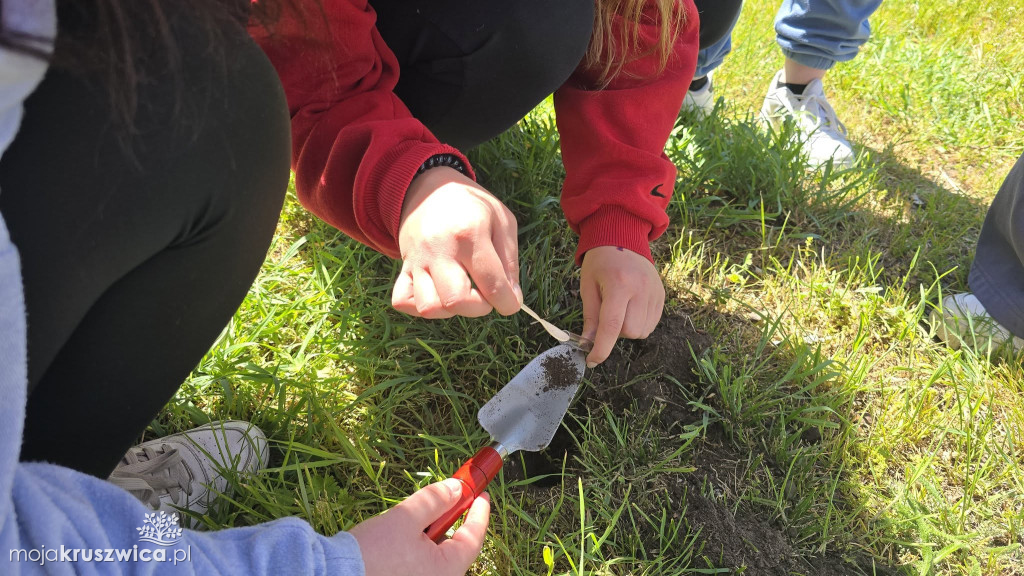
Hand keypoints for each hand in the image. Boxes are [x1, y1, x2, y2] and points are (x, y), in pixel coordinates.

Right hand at [350, 479, 490, 575]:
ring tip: (419, 516)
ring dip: (435, 533)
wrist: (336, 574)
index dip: (479, 513)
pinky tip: (406, 536)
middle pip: (456, 548)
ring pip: (438, 556)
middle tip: (451, 499)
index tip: (481, 495)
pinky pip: (423, 564)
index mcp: (447, 570)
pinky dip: (422, 547)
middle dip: (454, 521)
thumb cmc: (372, 551)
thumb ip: (434, 501)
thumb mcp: (405, 518)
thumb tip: (456, 489)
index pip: (474, 538)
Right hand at [393, 167, 520, 317]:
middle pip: (457, 301)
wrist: (428, 187)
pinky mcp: (403, 267)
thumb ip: (510, 259)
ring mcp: (418, 260)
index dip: (508, 303)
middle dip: (479, 309)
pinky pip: (402, 301)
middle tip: (485, 295)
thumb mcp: (502, 220)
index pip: (492, 284)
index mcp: (469, 234)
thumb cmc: (471, 205)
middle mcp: (440, 249)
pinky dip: (420, 306)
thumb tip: (512, 297)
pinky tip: (437, 294)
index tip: (510, 302)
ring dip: (450, 310)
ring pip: (428, 307)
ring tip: (461, 293)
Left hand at [580, 246, 664, 365]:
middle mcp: (641, 289)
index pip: (612, 325)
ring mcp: (655, 292)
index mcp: (619, 284)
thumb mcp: (587, 286)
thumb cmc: (600, 263)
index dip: (602, 348)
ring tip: (621, 308)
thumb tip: (588, 344)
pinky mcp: (662, 295)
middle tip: (608, 314)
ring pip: (643, 331)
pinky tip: (632, 307)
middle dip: (616, 332)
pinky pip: (652, 324)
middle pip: (630, 331)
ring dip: (628, 329)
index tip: (592, 360)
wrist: (623, 238)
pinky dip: (639, 323)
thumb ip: (590, 316)